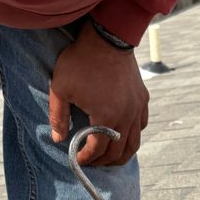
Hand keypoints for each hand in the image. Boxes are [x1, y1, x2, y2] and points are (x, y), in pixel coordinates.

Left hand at [49, 21, 149, 166]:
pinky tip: (122, 135)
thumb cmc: (81, 61)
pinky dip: (132, 136)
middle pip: (118, 152)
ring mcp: (137, 109)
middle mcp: (126, 117)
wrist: (107, 38)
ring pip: (134, 143)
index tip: (77, 158)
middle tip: (91, 162)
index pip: (97, 149)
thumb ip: (57, 116)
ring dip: (121, 155)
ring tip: (109, 157)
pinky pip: (141, 126)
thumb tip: (58, 139)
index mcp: (106, 118)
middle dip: (103, 161)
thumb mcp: (60, 88)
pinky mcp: (142, 99)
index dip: (86, 158)